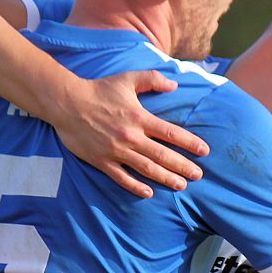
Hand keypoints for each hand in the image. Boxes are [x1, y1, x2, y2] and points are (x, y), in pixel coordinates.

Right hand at [55, 72, 209, 197]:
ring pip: (146, 169)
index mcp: (139, 117)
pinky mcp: (101, 161)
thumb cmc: (98, 89)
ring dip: (165, 178)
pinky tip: (149, 193)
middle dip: (183, 166)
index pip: (171, 133)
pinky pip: (121, 178)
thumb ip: (153, 79)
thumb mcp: (127, 79)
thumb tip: (175, 84)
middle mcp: (131, 137)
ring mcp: (116, 151)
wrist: (67, 103)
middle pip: (163, 155)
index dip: (190, 143)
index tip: (204, 151)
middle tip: (198, 175)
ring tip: (181, 185)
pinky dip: (136, 187)